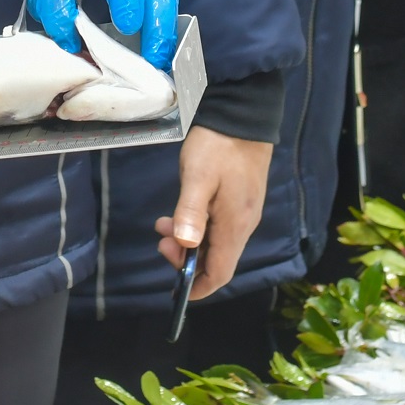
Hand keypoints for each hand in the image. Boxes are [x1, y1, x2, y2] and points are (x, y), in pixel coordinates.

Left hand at [157, 128, 271, 300]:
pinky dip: (197, 228)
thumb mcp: (198, 177)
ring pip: (216, 243)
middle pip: (217, 260)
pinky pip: (218, 227)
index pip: (220, 273)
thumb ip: (190, 212)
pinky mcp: (239, 199)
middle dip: (186, 260)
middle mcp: (243, 225)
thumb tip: (185, 246)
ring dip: (188, 241)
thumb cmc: (219, 146)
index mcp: (235, 225)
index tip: (176, 289)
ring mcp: (243, 212)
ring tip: (164, 224)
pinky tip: (181, 211)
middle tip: (161, 240)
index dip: (199, 287)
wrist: (244, 115)